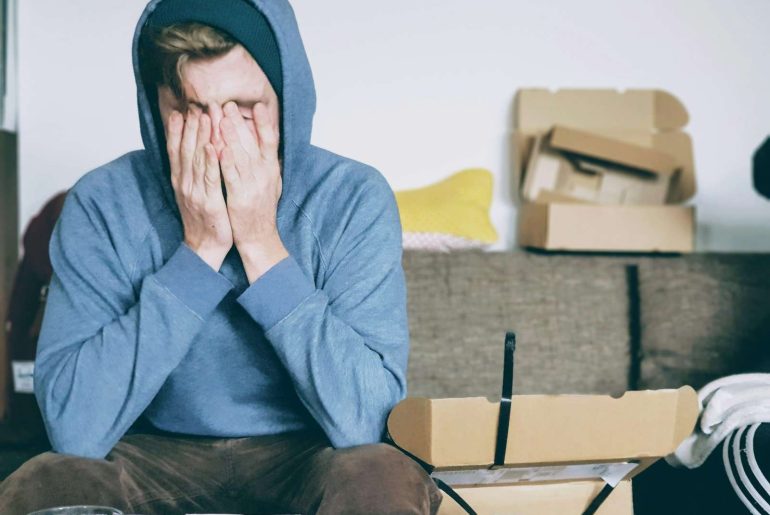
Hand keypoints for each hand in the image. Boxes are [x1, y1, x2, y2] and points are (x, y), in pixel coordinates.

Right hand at [167, 107, 232, 270]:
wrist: (204, 246)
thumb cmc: (203, 218)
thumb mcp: (193, 192)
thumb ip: (192, 172)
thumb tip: (193, 151)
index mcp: (180, 180)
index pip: (176, 150)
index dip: (177, 130)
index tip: (180, 110)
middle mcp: (184, 183)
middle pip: (185, 149)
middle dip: (190, 126)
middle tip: (195, 105)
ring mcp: (195, 192)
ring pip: (197, 159)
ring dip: (200, 136)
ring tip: (205, 116)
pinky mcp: (209, 201)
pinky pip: (210, 178)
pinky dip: (209, 161)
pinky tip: (212, 146)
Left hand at [220, 101, 287, 282]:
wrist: (259, 238)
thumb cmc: (261, 210)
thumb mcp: (271, 183)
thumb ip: (267, 164)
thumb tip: (267, 143)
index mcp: (272, 170)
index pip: (271, 141)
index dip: (264, 123)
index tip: (258, 105)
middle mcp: (265, 175)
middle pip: (252, 143)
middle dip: (239, 122)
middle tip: (227, 104)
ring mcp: (253, 186)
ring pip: (241, 156)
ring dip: (230, 136)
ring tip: (220, 117)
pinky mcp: (240, 197)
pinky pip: (231, 176)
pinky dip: (225, 161)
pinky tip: (217, 147)